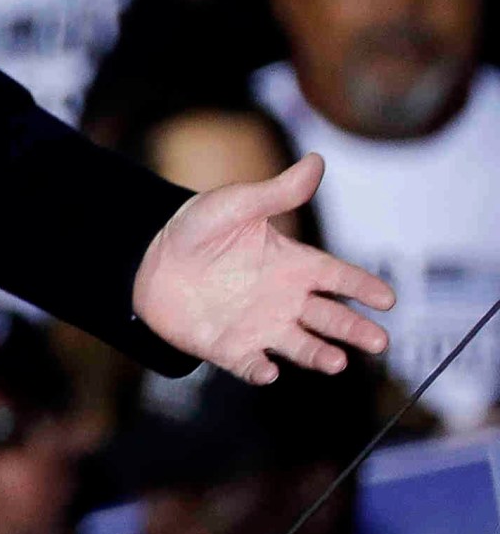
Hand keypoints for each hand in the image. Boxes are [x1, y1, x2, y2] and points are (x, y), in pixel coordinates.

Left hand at [133, 154, 393, 382]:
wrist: (147, 259)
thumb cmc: (197, 228)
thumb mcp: (237, 204)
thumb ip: (277, 192)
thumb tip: (316, 161)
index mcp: (293, 264)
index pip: (338, 276)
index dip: (363, 287)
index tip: (387, 299)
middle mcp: (284, 299)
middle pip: (330, 318)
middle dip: (355, 330)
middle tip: (378, 341)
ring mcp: (259, 326)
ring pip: (299, 346)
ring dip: (317, 354)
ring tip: (336, 362)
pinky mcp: (228, 347)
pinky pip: (249, 364)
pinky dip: (259, 370)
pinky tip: (268, 372)